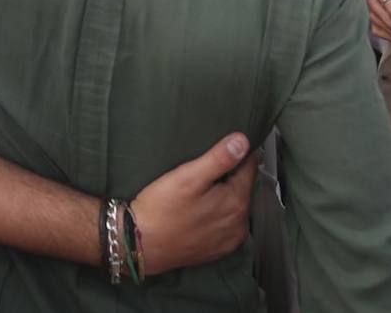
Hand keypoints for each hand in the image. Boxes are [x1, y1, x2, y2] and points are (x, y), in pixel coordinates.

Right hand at [130, 132, 256, 274]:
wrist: (140, 244)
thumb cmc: (161, 209)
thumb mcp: (188, 176)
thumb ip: (219, 158)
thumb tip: (243, 141)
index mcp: (236, 203)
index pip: (249, 167)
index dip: (239, 153)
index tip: (225, 146)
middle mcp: (238, 224)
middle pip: (243, 188)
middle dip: (231, 175)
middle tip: (206, 168)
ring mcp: (229, 240)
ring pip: (234, 206)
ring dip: (225, 195)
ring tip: (201, 188)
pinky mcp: (217, 249)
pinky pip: (225, 224)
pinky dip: (218, 214)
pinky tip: (199, 209)